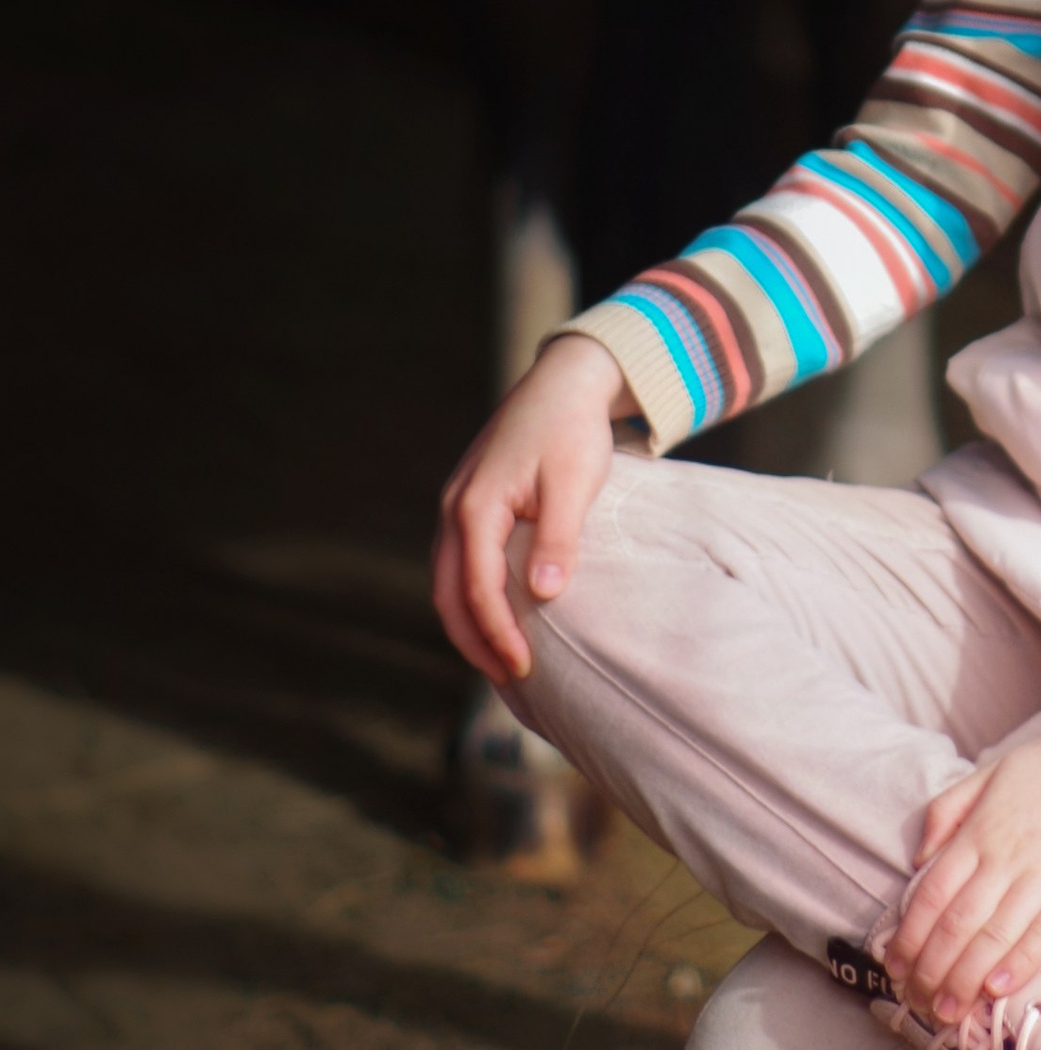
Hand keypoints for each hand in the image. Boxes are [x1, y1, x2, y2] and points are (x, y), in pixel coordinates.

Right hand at [432, 332, 633, 685]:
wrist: (565, 381)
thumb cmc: (572, 429)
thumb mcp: (573, 482)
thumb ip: (557, 537)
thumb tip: (543, 595)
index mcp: (476, 506)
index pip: (477, 589)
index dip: (497, 635)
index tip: (524, 669)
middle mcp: (455, 508)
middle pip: (448, 594)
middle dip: (474, 642)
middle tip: (510, 679)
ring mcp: (457, 505)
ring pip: (447, 581)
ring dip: (469, 623)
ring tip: (501, 660)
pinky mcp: (470, 503)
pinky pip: (458, 563)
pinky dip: (470, 597)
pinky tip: (497, 615)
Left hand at [889, 721, 1040, 1020]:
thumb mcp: (993, 770)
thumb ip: (949, 809)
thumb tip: (919, 857)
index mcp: (982, 829)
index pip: (933, 893)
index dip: (909, 936)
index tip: (895, 966)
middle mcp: (1007, 856)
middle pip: (957, 924)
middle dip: (930, 970)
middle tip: (915, 1000)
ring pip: (994, 938)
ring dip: (964, 981)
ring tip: (945, 1010)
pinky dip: (1019, 965)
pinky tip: (996, 988)